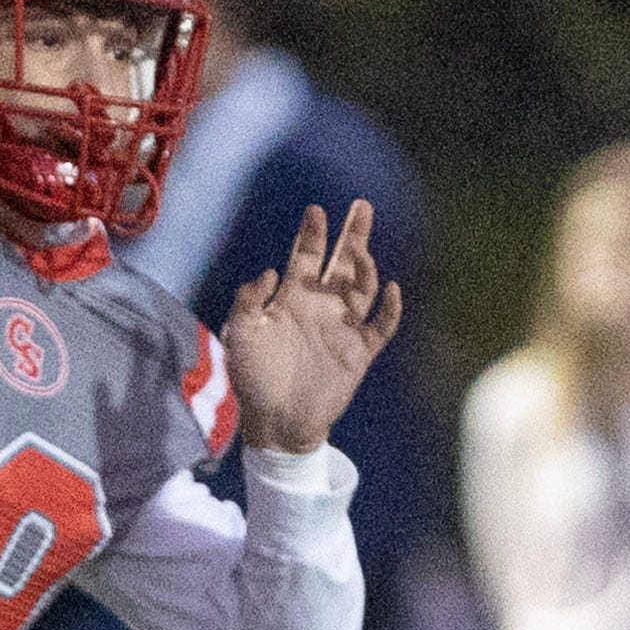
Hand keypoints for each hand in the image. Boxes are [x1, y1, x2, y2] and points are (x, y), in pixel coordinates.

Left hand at [222, 200, 402, 454]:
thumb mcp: (240, 337)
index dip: (312, 234)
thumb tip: (268, 272)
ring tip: (361, 251)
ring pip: (363, 287)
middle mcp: (321, 307)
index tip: (316, 211)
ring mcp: (343, 328)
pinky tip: (390, 289)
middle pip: (342, 263)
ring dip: (366, 267)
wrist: (275, 422)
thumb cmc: (252, 379)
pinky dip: (389, 308)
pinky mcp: (359, 353)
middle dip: (352, 235)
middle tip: (361, 206)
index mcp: (293, 298)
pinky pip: (381, 325)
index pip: (306, 257)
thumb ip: (248, 302)